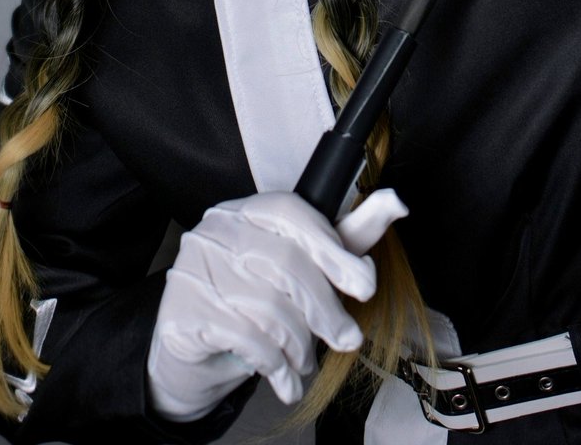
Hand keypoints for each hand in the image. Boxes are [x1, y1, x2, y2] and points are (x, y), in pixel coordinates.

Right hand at [146, 188, 406, 421]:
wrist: (193, 349)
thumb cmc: (255, 298)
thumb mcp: (301, 265)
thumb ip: (346, 238)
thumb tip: (396, 202)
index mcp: (246, 211)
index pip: (291, 212)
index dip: (332, 245)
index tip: (364, 284)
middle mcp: (216, 232)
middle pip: (286, 263)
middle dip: (326, 308)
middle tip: (347, 339)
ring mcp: (195, 270)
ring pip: (268, 306)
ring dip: (301, 343)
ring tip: (306, 359)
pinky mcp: (184, 313)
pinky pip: (246, 339)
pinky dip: (276, 365)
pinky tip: (284, 377)